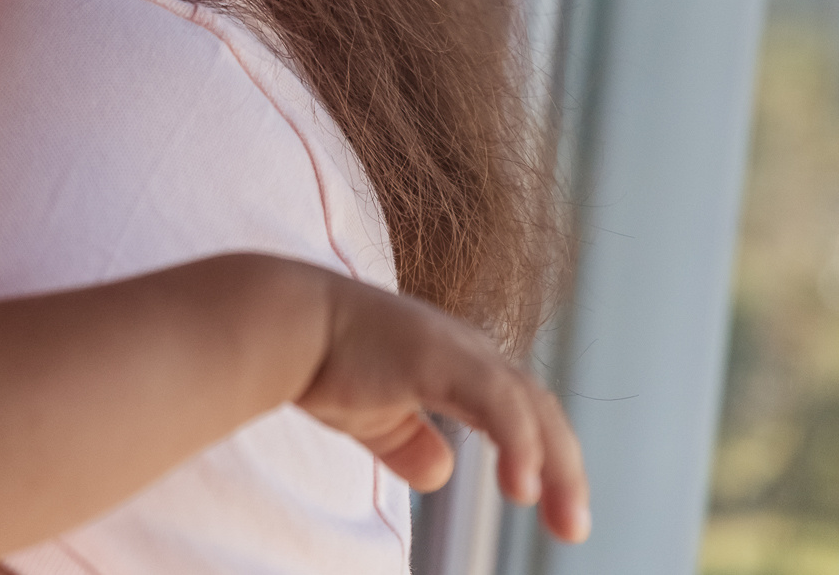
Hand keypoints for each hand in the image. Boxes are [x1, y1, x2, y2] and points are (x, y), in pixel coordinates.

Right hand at [298, 277, 588, 543]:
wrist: (279, 324)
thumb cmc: (315, 360)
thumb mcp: (373, 416)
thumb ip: (409, 443)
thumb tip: (442, 473)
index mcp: (454, 361)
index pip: (519, 409)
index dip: (542, 454)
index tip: (547, 503)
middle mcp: (467, 350)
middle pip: (539, 410)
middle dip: (564, 470)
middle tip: (572, 528)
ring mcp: (457, 350)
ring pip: (532, 409)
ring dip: (557, 467)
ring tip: (565, 522)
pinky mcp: (443, 358)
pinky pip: (500, 406)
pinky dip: (521, 446)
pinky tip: (522, 488)